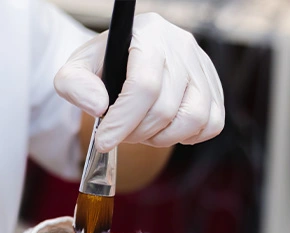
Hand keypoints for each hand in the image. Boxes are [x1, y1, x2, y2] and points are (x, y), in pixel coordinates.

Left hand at [55, 13, 224, 151]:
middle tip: (123, 134)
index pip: (144, 86)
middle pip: (165, 108)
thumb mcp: (79, 68)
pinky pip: (212, 124)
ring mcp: (203, 68)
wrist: (134, 59)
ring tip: (146, 132)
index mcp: (148, 34)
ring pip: (193, 119)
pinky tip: (169, 129)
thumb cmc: (107, 67)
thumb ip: (74, 84)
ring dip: (164, 138)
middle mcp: (181, 46)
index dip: (123, 120)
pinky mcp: (215, 89)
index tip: (104, 141)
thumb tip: (98, 106)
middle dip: (139, 133)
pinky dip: (190, 136)